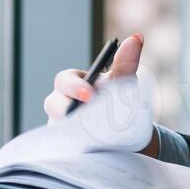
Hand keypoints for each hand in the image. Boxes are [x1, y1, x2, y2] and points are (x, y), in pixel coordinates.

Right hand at [43, 31, 158, 156]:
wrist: (126, 132)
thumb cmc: (118, 99)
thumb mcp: (123, 83)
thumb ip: (127, 62)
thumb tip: (137, 37)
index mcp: (72, 84)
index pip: (64, 81)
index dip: (74, 87)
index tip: (90, 94)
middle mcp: (61, 105)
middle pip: (52, 105)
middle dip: (64, 109)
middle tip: (84, 116)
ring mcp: (61, 127)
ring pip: (56, 128)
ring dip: (70, 131)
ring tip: (91, 135)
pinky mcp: (66, 146)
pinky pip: (64, 148)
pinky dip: (74, 148)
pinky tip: (91, 152)